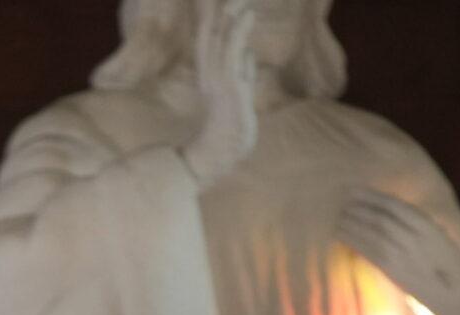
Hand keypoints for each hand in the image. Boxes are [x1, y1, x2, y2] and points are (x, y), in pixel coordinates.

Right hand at [179, 0, 258, 189]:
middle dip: (217, 10)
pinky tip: (247, 15)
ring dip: (229, 15)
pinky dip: (239, 32)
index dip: (215, 16)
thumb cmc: (231, 131)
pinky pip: (232, 53)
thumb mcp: (240, 97)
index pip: (211, 39)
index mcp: (211, 75)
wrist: (221, 155)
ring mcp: (217, 80)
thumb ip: (244, 74)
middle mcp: (209, 73)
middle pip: (211, 33)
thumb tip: (250, 55)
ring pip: (220, 39)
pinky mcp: (228, 87)